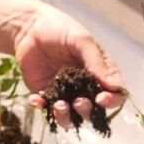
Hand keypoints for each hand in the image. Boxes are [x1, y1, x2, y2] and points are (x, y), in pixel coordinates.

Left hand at [12, 3, 124, 128]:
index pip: (114, 93)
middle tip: (77, 101)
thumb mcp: (81, 40)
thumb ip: (96, 62)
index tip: (101, 99)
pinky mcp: (45, 94)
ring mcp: (64, 92)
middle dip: (86, 110)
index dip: (112, 100)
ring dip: (66, 117)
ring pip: (70, 116)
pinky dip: (42, 108)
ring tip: (59, 106)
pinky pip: (46, 109)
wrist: (28, 26)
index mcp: (100, 71)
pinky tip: (36, 100)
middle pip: (92, 110)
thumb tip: (115, 87)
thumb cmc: (60, 28)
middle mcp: (84, 86)